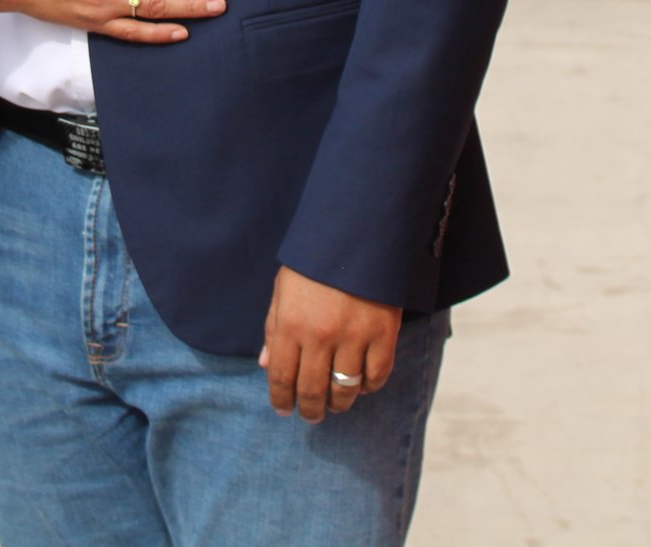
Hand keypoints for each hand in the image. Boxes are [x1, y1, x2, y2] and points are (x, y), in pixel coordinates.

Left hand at [259, 265, 399, 422]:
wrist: (358, 233)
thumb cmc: (314, 262)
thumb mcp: (283, 289)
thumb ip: (274, 328)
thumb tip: (266, 365)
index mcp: (290, 324)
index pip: (281, 376)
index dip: (281, 399)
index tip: (284, 410)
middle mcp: (320, 335)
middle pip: (312, 390)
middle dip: (310, 410)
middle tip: (311, 416)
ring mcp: (354, 336)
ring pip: (345, 389)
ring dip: (338, 404)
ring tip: (335, 405)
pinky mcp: (384, 334)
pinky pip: (377, 375)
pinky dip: (368, 386)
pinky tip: (361, 385)